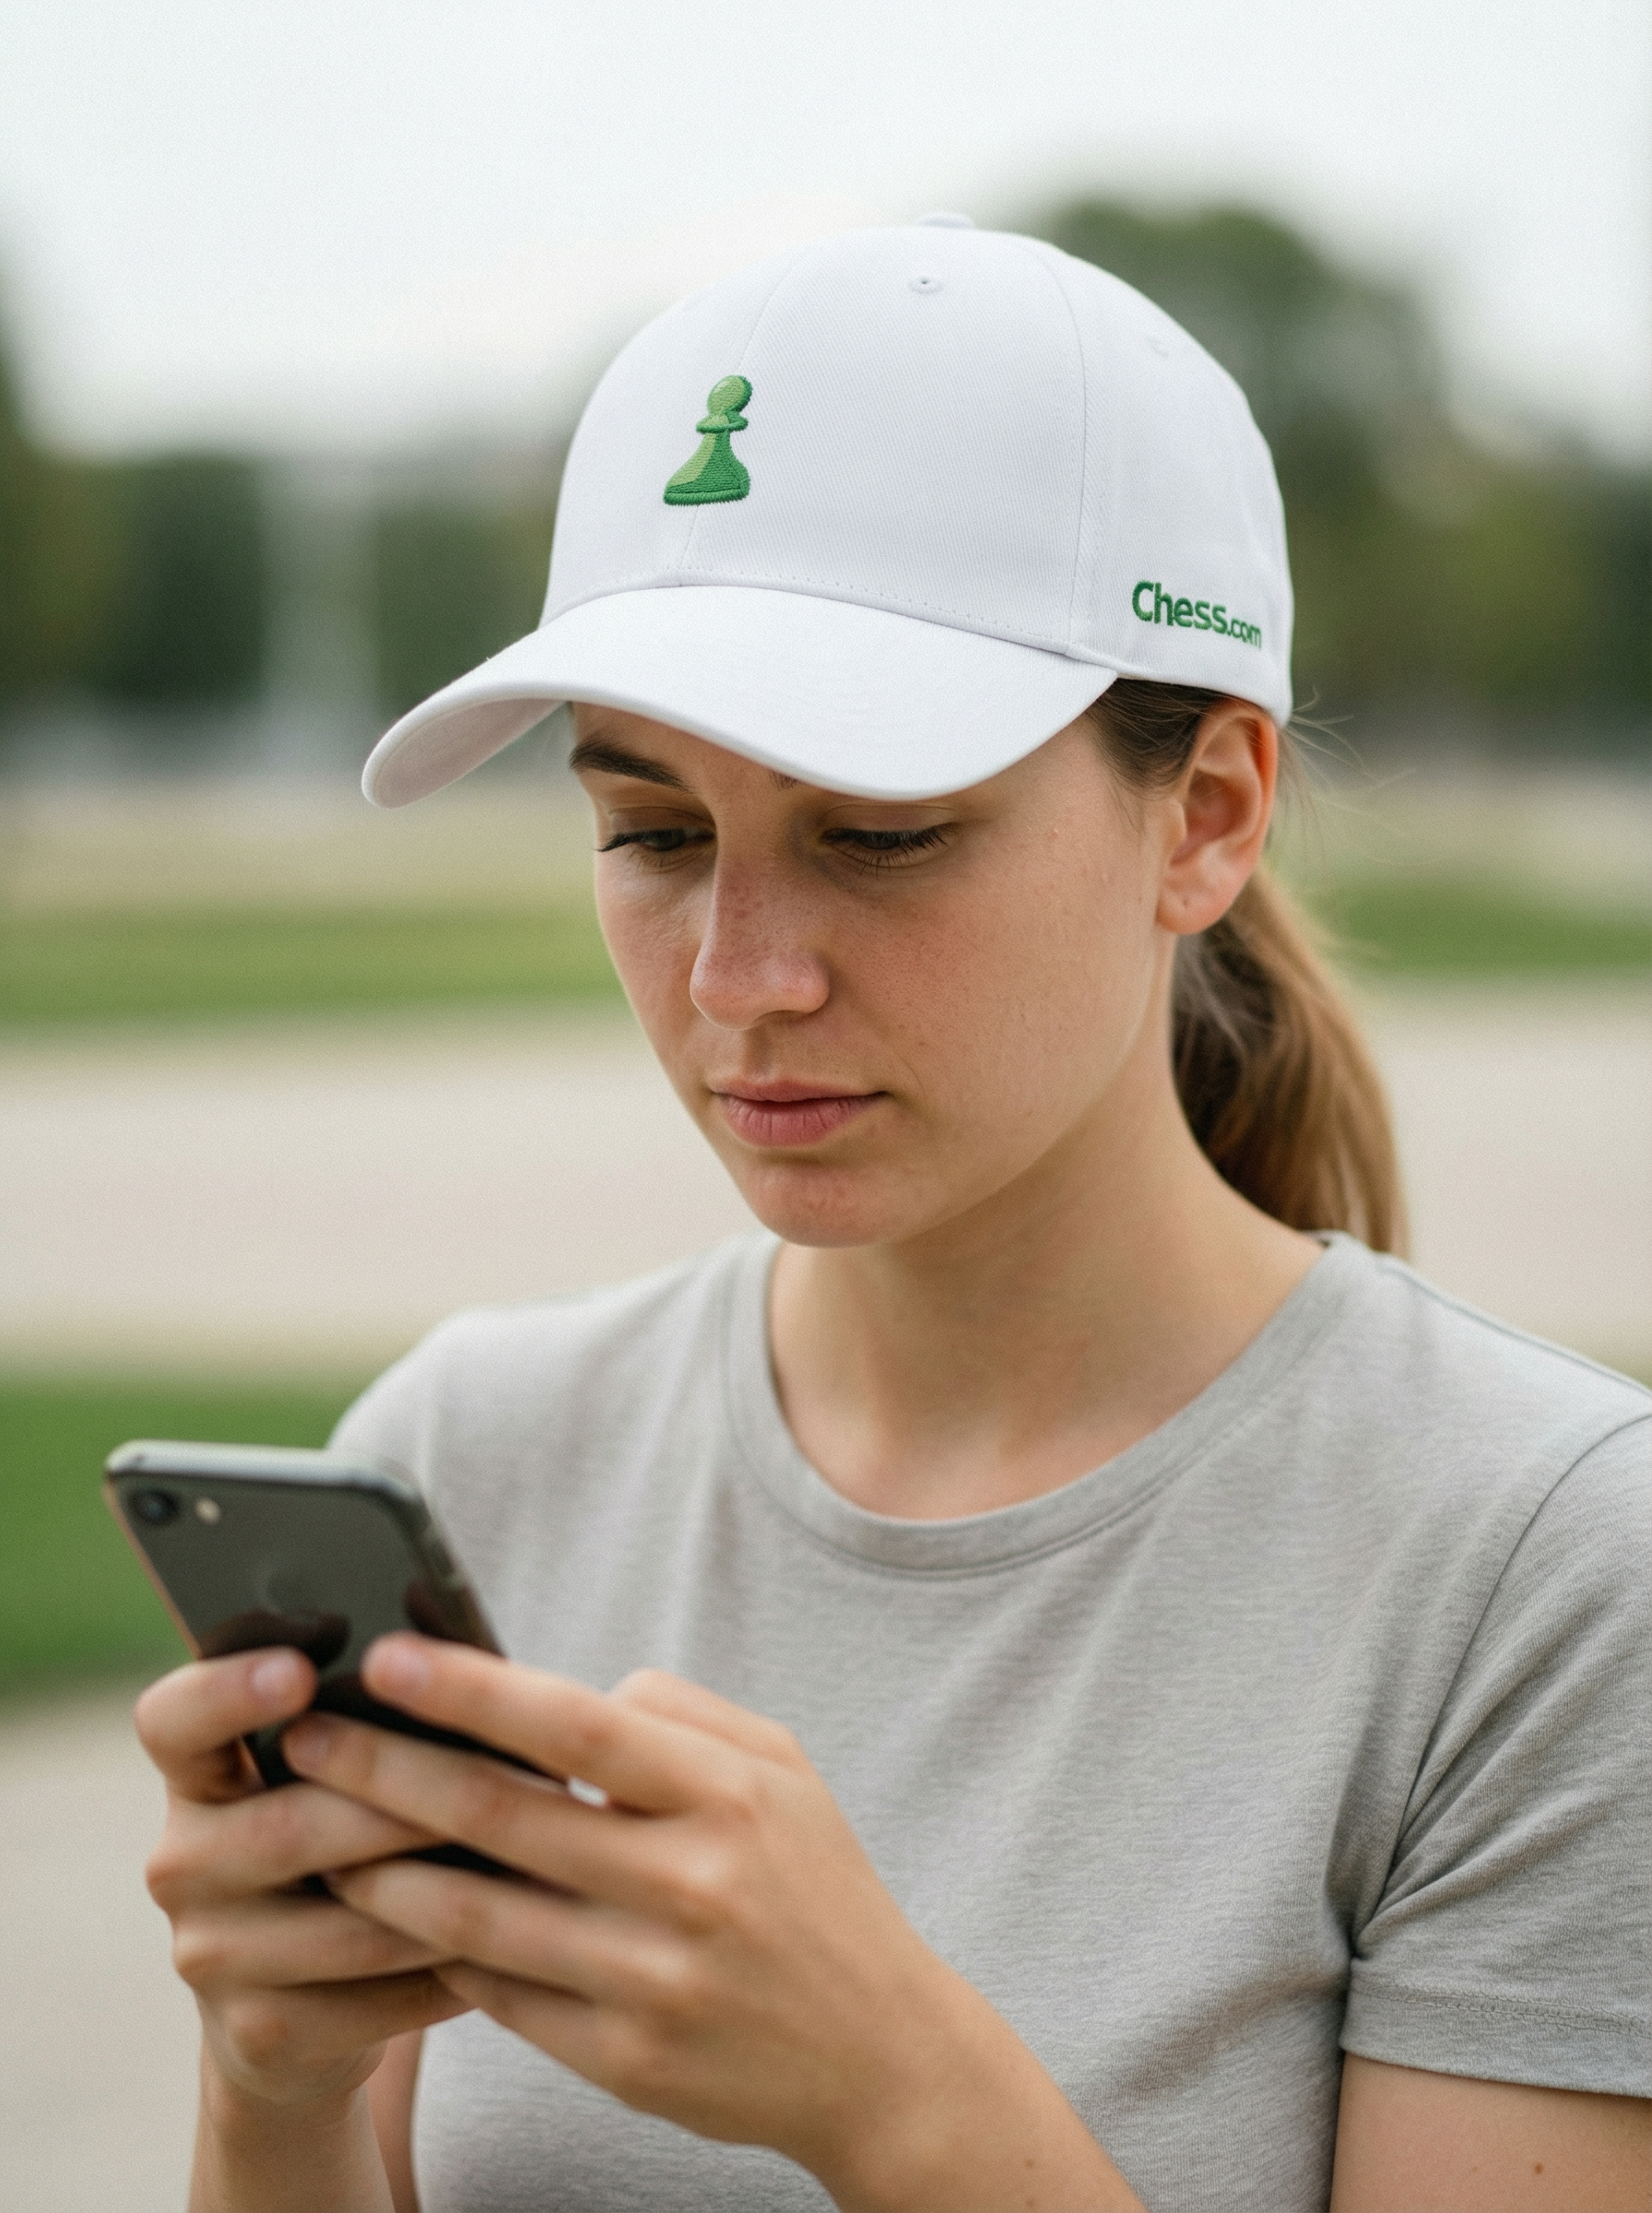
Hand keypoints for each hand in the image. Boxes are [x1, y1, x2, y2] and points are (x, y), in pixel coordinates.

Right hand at [135, 1649, 471, 2112]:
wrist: (298, 2014)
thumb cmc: (347, 1847)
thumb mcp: (334, 1784)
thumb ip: (372, 1728)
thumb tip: (474, 1670)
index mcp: (197, 1777)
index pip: (173, 1720)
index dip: (227, 1690)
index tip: (302, 1669)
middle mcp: (182, 1863)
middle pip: (287, 1825)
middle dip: (398, 1806)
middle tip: (490, 1783)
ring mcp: (209, 1955)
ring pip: (346, 1920)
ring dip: (447, 1892)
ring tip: (531, 1860)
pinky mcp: (258, 2033)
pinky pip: (374, 1996)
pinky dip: (451, 1966)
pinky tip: (513, 1942)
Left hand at [284, 1636, 1140, 2210]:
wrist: (881, 2056)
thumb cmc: (814, 1888)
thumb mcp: (781, 1771)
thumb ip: (678, 1713)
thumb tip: (562, 1695)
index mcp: (727, 1796)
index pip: (576, 1725)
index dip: (473, 1691)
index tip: (388, 1658)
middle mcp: (692, 1886)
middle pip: (507, 1817)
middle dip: (389, 1771)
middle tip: (310, 1737)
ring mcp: (655, 1982)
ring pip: (481, 1917)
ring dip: (385, 1873)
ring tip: (321, 1834)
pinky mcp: (625, 2063)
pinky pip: (504, 1996)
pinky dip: (439, 1952)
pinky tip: (393, 1917)